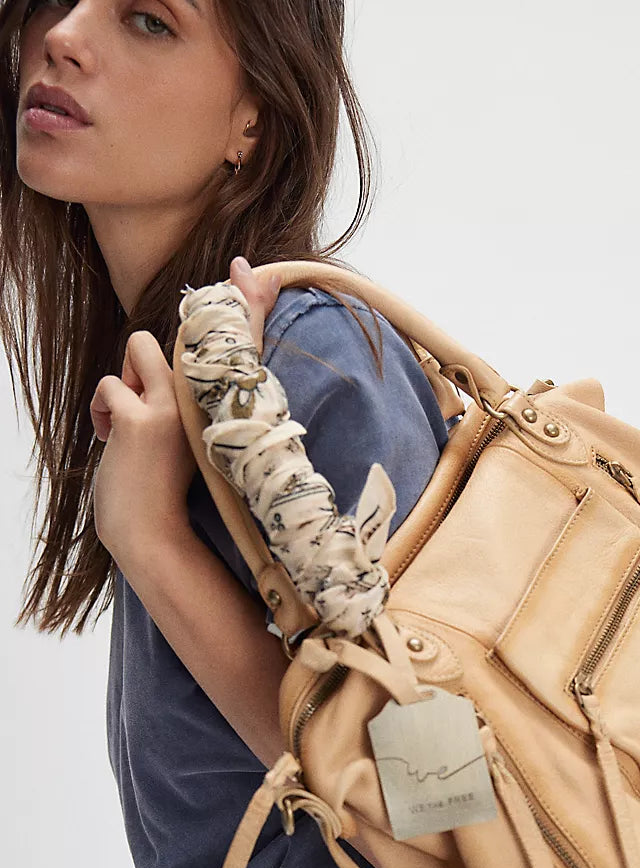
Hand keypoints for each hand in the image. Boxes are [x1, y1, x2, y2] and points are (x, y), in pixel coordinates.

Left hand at [91, 256, 281, 560]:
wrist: (152, 536)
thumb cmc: (162, 490)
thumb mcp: (181, 440)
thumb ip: (174, 402)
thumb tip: (163, 375)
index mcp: (223, 405)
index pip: (239, 341)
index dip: (247, 301)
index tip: (249, 271)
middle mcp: (209, 401)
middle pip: (181, 331)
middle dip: (144, 363)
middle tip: (144, 411)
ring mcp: (174, 407)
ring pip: (137, 348)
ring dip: (122, 385)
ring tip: (129, 430)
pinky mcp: (143, 420)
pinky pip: (109, 386)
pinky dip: (102, 412)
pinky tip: (113, 441)